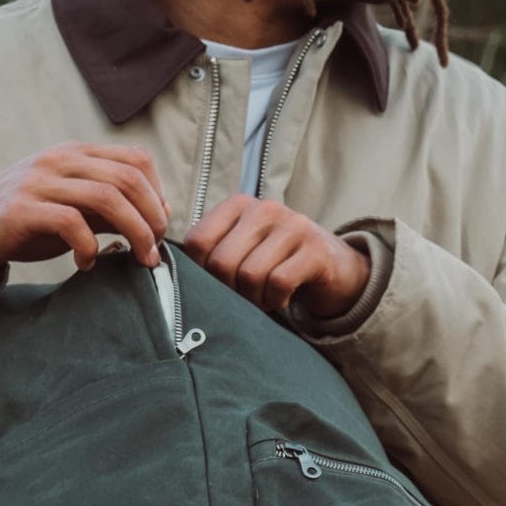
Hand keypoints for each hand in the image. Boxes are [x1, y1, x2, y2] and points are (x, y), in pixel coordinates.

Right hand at [0, 142, 168, 274]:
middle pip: (127, 178)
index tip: (161, 225)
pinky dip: (89, 247)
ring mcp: (39, 182)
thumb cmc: (20, 223)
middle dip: (152, 217)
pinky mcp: (21, 209)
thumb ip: (106, 211)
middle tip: (155, 249)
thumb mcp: (70, 210)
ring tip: (138, 258)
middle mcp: (59, 161)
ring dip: (133, 232)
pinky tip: (87, 264)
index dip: (158, 193)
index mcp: (75, 155)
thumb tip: (153, 220)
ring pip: (106, 197)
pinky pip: (71, 222)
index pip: (135, 160)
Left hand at [183, 195, 370, 316]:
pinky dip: (275, 300)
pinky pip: (278, 283)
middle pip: (221, 262)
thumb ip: (210, 256)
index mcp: (238, 206)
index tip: (218, 284)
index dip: (201, 273)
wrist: (333, 267)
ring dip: (254, 299)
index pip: (197, 242)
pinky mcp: (315, 250)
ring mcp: (293, 226)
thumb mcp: (241, 250)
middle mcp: (264, 208)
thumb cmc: (274, 263)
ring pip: (249, 275)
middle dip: (229, 291)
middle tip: (244, 297)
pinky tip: (282, 298)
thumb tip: (172, 279)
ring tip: (263, 297)